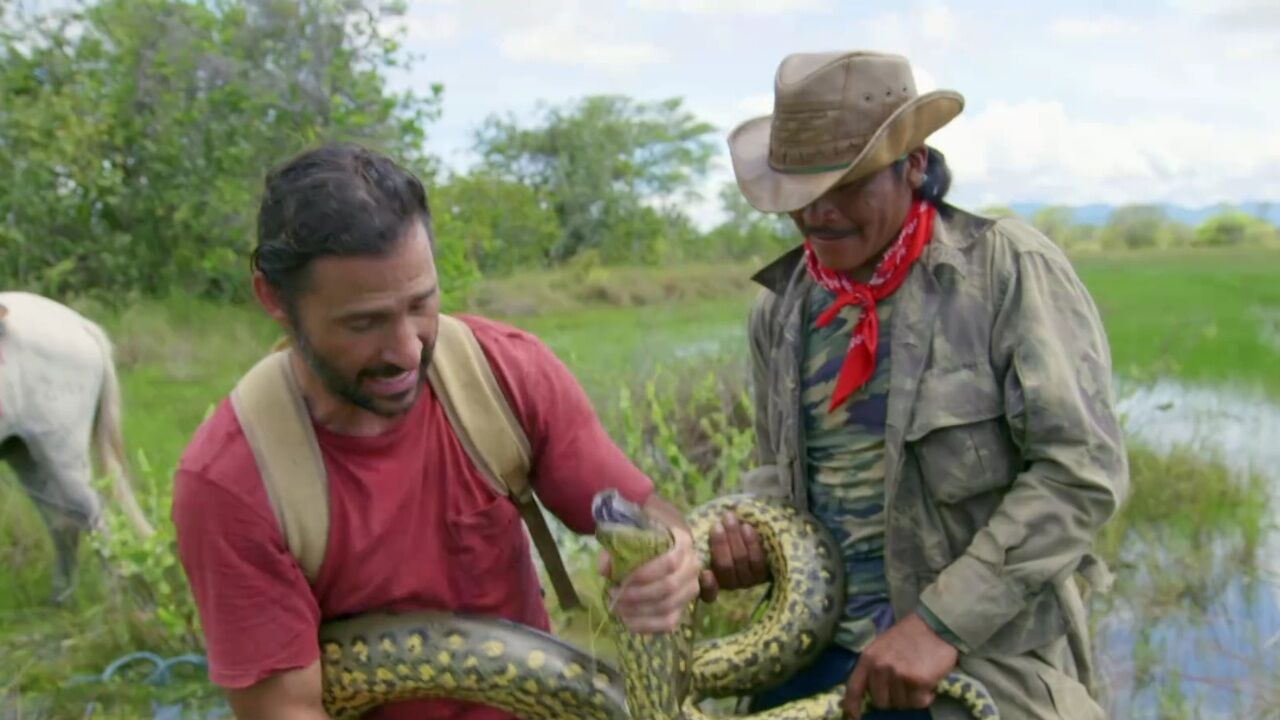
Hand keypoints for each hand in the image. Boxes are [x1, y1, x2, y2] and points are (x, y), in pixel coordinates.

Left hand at [597, 524, 700, 633]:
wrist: (659, 542)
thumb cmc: (643, 536)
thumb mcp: (628, 532)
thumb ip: (615, 547)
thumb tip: (605, 570)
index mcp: (682, 542)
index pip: (669, 562)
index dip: (644, 574)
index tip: (620, 580)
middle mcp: (692, 567)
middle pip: (669, 587)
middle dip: (637, 595)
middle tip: (613, 594)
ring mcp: (690, 589)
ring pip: (668, 607)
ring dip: (638, 611)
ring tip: (616, 606)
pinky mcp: (683, 608)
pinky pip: (668, 623)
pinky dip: (646, 625)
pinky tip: (627, 619)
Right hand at [699, 511, 768, 601]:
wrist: (749, 538)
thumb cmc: (719, 539)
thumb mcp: (703, 542)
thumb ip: (697, 544)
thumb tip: (685, 535)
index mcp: (711, 583)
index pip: (707, 592)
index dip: (707, 585)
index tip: (704, 572)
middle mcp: (729, 584)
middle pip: (725, 566)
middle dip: (720, 544)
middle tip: (717, 525)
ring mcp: (747, 580)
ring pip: (741, 559)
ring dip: (735, 538)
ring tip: (730, 519)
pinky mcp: (763, 573)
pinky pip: (758, 558)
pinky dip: (751, 541)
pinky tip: (746, 527)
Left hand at [843, 612, 958, 718]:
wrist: (935, 626)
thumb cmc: (907, 637)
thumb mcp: (881, 647)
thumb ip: (873, 668)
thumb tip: (868, 694)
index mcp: (868, 658)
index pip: (854, 688)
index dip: (852, 707)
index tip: (854, 717)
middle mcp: (880, 667)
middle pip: (881, 703)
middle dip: (892, 699)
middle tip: (903, 686)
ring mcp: (899, 675)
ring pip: (901, 704)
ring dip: (910, 697)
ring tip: (917, 680)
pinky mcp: (918, 681)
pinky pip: (919, 702)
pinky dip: (925, 698)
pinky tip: (929, 684)